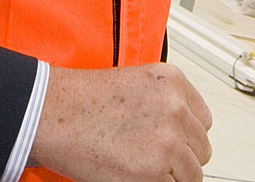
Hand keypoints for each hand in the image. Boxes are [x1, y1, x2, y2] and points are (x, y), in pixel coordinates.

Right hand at [31, 63, 212, 181]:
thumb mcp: (135, 84)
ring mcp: (168, 140)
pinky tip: (134, 175)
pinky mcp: (154, 171)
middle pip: (200, 149)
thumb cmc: (81, 101)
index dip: (185, 135)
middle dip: (180, 157)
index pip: (203, 121)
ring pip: (192, 174)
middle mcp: (175, 108)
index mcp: (172, 82)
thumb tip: (182, 131)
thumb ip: (164, 103)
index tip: (170, 141)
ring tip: (141, 167)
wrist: (52, 114)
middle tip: (150, 157)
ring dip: (171, 175)